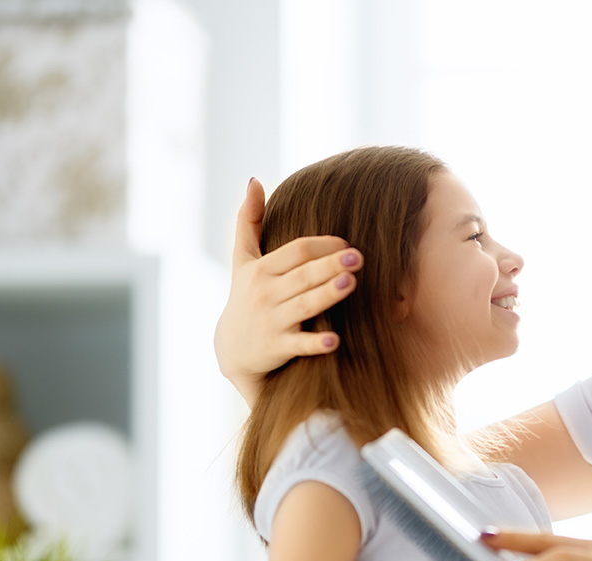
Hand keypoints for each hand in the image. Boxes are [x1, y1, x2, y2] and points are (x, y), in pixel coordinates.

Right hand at [214, 177, 363, 404]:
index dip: (322, 245)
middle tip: (359, 257)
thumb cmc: (245, 296)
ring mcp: (272, 321)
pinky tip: (335, 341)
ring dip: (328, 294)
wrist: (232, 349)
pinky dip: (316, 343)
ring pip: (305, 305)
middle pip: (303, 275)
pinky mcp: (277, 347)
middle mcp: (266, 293)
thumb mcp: (242, 259)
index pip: (296, 251)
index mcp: (262, 269)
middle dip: (330, 265)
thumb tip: (254, 180)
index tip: (347, 243)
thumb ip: (249, 221)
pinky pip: (299, 345)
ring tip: (352, 283)